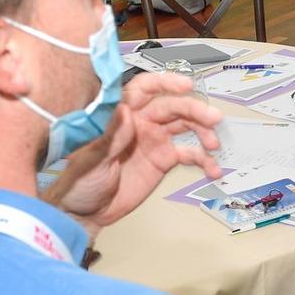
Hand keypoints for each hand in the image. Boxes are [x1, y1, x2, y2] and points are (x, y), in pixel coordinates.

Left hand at [46, 71, 222, 229]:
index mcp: (119, 115)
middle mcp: (140, 122)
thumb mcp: (90, 158)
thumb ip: (108, 136)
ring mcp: (154, 139)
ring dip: (203, 131)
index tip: (185, 86)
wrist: (87, 212)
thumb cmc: (80, 181)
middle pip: (172, 106)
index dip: (165, 83)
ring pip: (185, 125)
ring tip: (214, 144)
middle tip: (213, 118)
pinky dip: (203, 159)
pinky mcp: (164, 159)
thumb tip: (124, 110)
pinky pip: (189, 153)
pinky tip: (212, 169)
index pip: (144, 89)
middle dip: (194, 110)